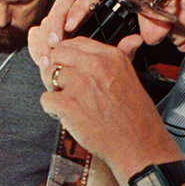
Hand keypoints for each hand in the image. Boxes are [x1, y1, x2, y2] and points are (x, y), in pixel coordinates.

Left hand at [29, 0, 174, 182]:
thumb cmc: (137, 117)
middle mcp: (95, 66)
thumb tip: (132, 39)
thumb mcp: (133, 77)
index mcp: (111, 56)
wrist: (139, 146)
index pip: (75, 43)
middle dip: (57, 69)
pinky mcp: (69, 105)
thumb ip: (124, 56)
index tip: (71, 69)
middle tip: (65, 86)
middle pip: (58, 54)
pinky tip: (66, 115)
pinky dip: (52, 109)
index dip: (68, 57)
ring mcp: (80, 85)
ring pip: (49, 76)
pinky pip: (46, 99)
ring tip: (68, 103)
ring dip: (54, 90)